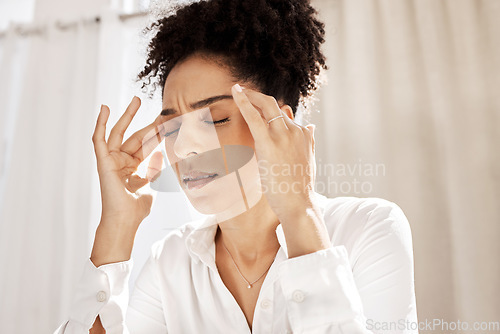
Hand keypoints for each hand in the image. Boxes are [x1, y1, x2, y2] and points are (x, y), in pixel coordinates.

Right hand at [92, 96, 164, 228]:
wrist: (126, 220)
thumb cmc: (137, 208)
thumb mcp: (152, 184)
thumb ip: (154, 168)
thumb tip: (160, 153)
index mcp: (133, 167)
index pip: (146, 145)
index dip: (158, 135)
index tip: (169, 124)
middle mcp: (121, 161)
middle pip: (135, 137)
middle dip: (147, 123)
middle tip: (159, 111)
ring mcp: (111, 160)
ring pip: (119, 133)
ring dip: (127, 116)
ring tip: (136, 100)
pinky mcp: (102, 161)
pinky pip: (99, 139)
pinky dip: (100, 124)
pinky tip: (105, 108)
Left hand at [230, 84, 316, 221]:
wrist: (300, 204)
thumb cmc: (300, 188)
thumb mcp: (308, 160)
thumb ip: (308, 141)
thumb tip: (310, 126)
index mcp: (303, 134)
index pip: (284, 116)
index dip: (269, 110)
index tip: (257, 105)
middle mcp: (295, 131)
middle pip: (275, 106)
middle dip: (258, 96)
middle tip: (244, 91)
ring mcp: (283, 135)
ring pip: (266, 106)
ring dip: (249, 95)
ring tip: (236, 90)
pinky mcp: (269, 143)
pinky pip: (254, 117)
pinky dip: (244, 102)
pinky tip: (236, 92)